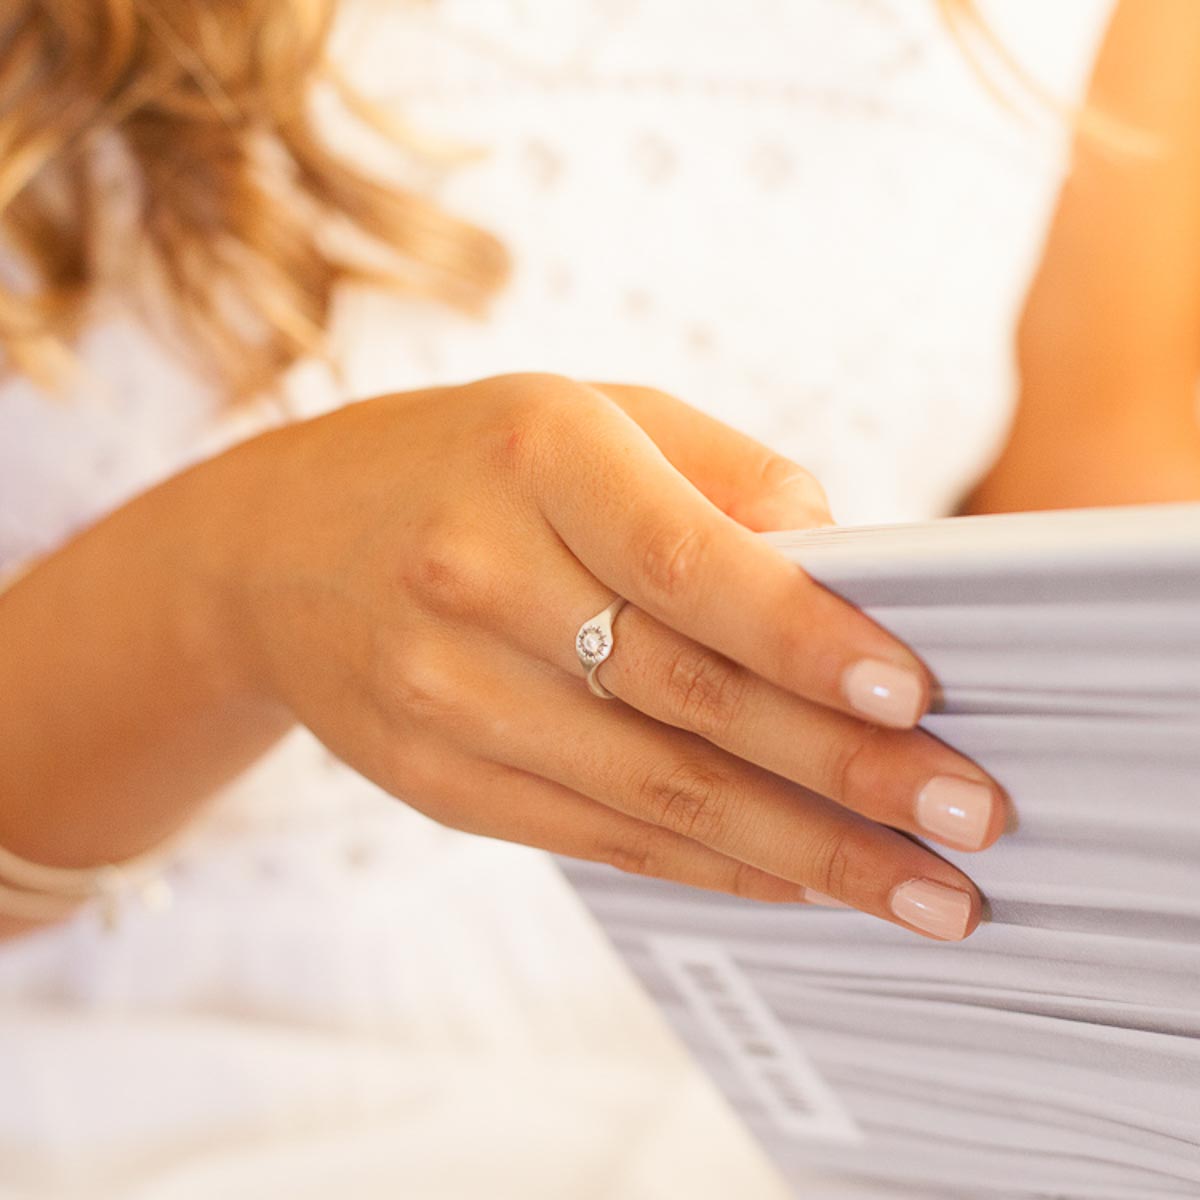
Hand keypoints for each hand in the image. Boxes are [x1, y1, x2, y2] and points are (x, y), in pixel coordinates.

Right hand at [201, 374, 1007, 940]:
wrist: (276, 549)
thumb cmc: (468, 463)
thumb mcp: (591, 417)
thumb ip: (726, 478)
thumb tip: (855, 573)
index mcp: (535, 455)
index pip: (687, 562)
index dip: (805, 636)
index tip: (916, 696)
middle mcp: (476, 576)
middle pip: (686, 697)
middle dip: (843, 771)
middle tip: (967, 821)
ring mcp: (443, 694)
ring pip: (651, 790)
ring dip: (799, 851)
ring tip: (914, 892)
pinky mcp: (437, 781)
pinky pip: (596, 835)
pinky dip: (709, 865)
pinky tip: (796, 881)